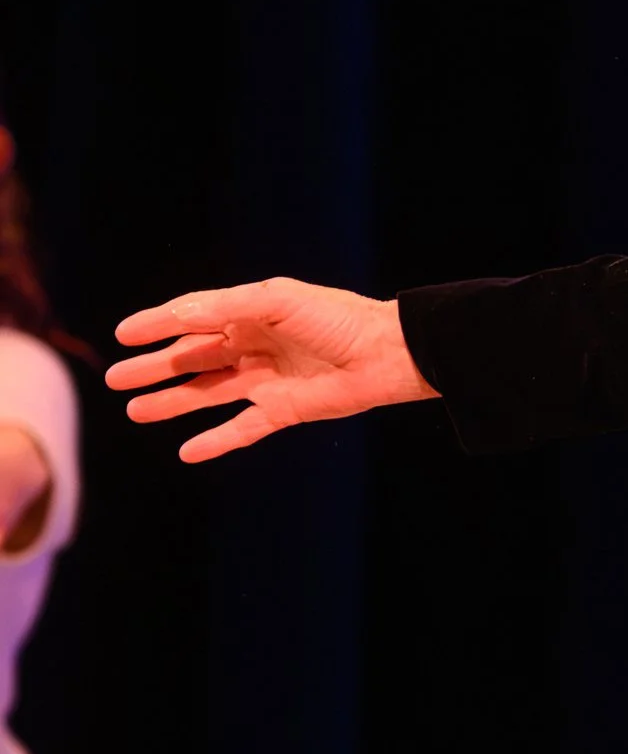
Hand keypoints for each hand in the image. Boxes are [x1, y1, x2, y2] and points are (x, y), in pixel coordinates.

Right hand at [108, 279, 433, 462]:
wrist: (387, 355)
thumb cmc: (337, 319)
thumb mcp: (277, 301)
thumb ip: (226, 307)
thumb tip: (178, 317)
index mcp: (250, 314)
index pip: (193, 319)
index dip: (157, 326)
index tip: (122, 334)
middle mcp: (254, 346)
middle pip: (192, 359)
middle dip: (154, 368)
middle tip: (115, 378)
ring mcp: (266, 381)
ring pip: (208, 395)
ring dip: (172, 403)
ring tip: (135, 411)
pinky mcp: (284, 411)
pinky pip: (241, 429)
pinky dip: (215, 442)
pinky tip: (187, 452)